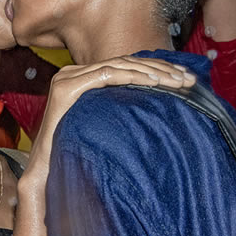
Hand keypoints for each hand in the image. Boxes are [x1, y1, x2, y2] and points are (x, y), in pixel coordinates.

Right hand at [20, 57, 195, 193]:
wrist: (46, 172)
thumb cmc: (76, 153)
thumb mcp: (104, 125)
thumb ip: (119, 109)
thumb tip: (154, 107)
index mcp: (80, 78)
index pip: (124, 66)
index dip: (156, 69)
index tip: (184, 80)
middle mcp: (72, 73)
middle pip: (124, 63)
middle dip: (160, 69)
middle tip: (188, 79)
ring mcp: (66, 78)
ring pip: (119, 66)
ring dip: (153, 72)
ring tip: (178, 81)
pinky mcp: (66, 88)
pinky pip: (106, 75)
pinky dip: (133, 76)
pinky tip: (154, 82)